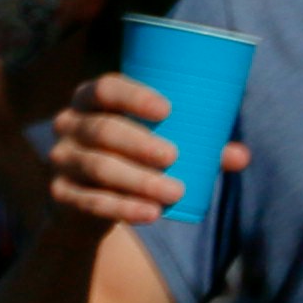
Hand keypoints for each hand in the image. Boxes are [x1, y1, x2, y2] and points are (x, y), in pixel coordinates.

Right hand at [39, 73, 239, 231]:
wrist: (91, 198)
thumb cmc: (135, 156)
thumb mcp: (159, 143)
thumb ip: (198, 147)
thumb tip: (241, 155)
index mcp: (91, 99)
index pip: (105, 88)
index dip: (133, 96)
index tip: (167, 109)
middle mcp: (70, 123)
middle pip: (101, 129)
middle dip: (138, 143)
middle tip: (173, 157)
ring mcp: (62, 158)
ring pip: (97, 166)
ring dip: (137, 180)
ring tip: (173, 193)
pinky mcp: (61, 191)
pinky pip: (89, 200)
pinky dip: (121, 207)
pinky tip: (150, 214)